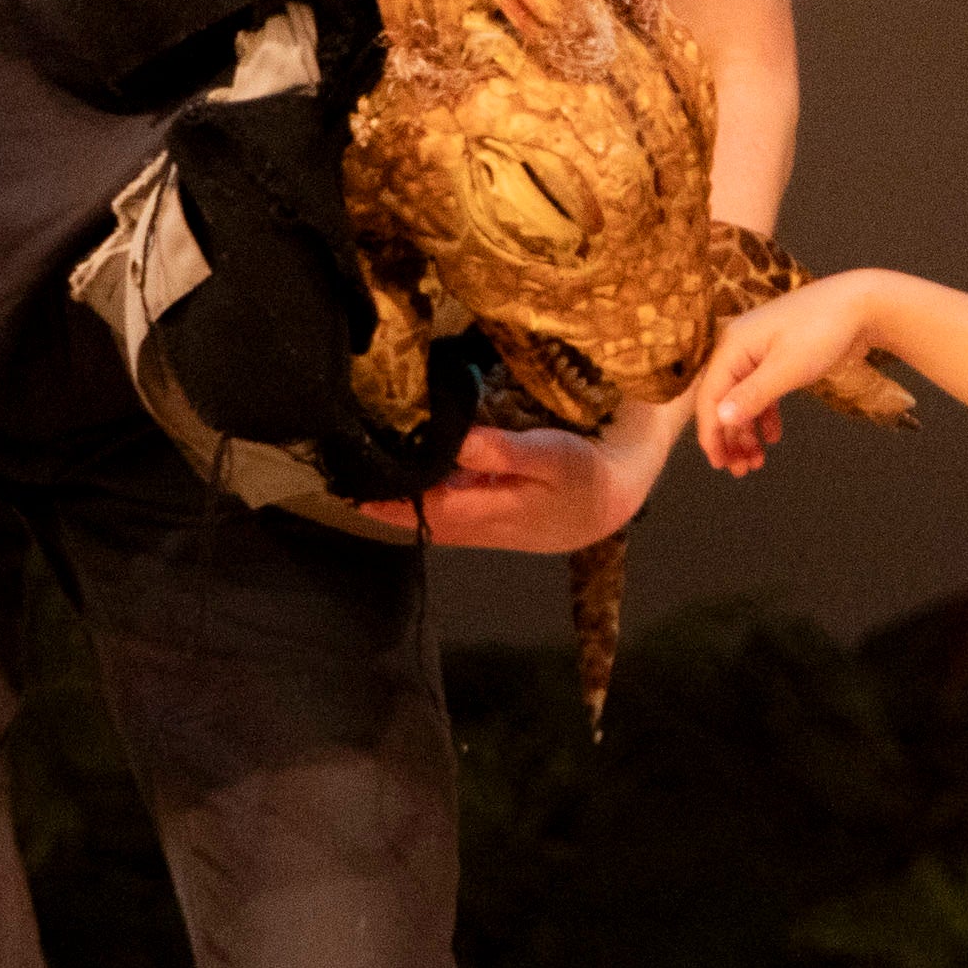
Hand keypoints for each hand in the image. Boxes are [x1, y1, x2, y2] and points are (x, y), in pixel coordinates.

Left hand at [362, 415, 665, 553]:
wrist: (618, 497)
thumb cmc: (588, 472)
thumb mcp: (552, 455)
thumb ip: (502, 451)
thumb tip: (454, 442)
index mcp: (494, 513)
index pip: (430, 510)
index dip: (391, 502)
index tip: (354, 487)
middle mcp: (485, 526)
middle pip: (427, 519)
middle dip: (389, 506)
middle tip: (348, 482)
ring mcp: (492, 525)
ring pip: (439, 518)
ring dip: (407, 504)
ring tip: (373, 480)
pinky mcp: (500, 516)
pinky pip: (454, 512)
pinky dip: (431, 499)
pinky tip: (420, 479)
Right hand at [694, 272, 888, 474]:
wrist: (862, 304)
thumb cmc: (822, 331)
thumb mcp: (786, 369)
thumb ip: (752, 396)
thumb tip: (720, 419)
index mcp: (732, 347)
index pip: (710, 398)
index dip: (712, 434)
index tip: (719, 464)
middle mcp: (738, 349)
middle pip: (724, 401)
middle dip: (731, 439)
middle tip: (742, 470)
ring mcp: (758, 352)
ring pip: (743, 399)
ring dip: (748, 431)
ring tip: (757, 461)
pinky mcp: (778, 357)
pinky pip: (762, 391)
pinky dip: (766, 415)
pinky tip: (774, 437)